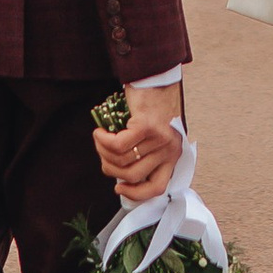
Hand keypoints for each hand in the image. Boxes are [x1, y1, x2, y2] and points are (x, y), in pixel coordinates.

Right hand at [95, 87, 183, 202]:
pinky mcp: (146, 126)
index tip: (119, 187)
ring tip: (100, 139)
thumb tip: (121, 176)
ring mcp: (159, 138)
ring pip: (122, 160)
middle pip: (132, 175)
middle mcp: (169, 149)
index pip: (157, 188)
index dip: (135, 194)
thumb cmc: (151, 107)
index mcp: (172, 155)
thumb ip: (144, 156)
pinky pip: (117, 145)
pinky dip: (103, 141)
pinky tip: (100, 132)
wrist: (155, 78)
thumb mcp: (154, 137)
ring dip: (103, 151)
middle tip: (103, 153)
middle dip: (110, 167)